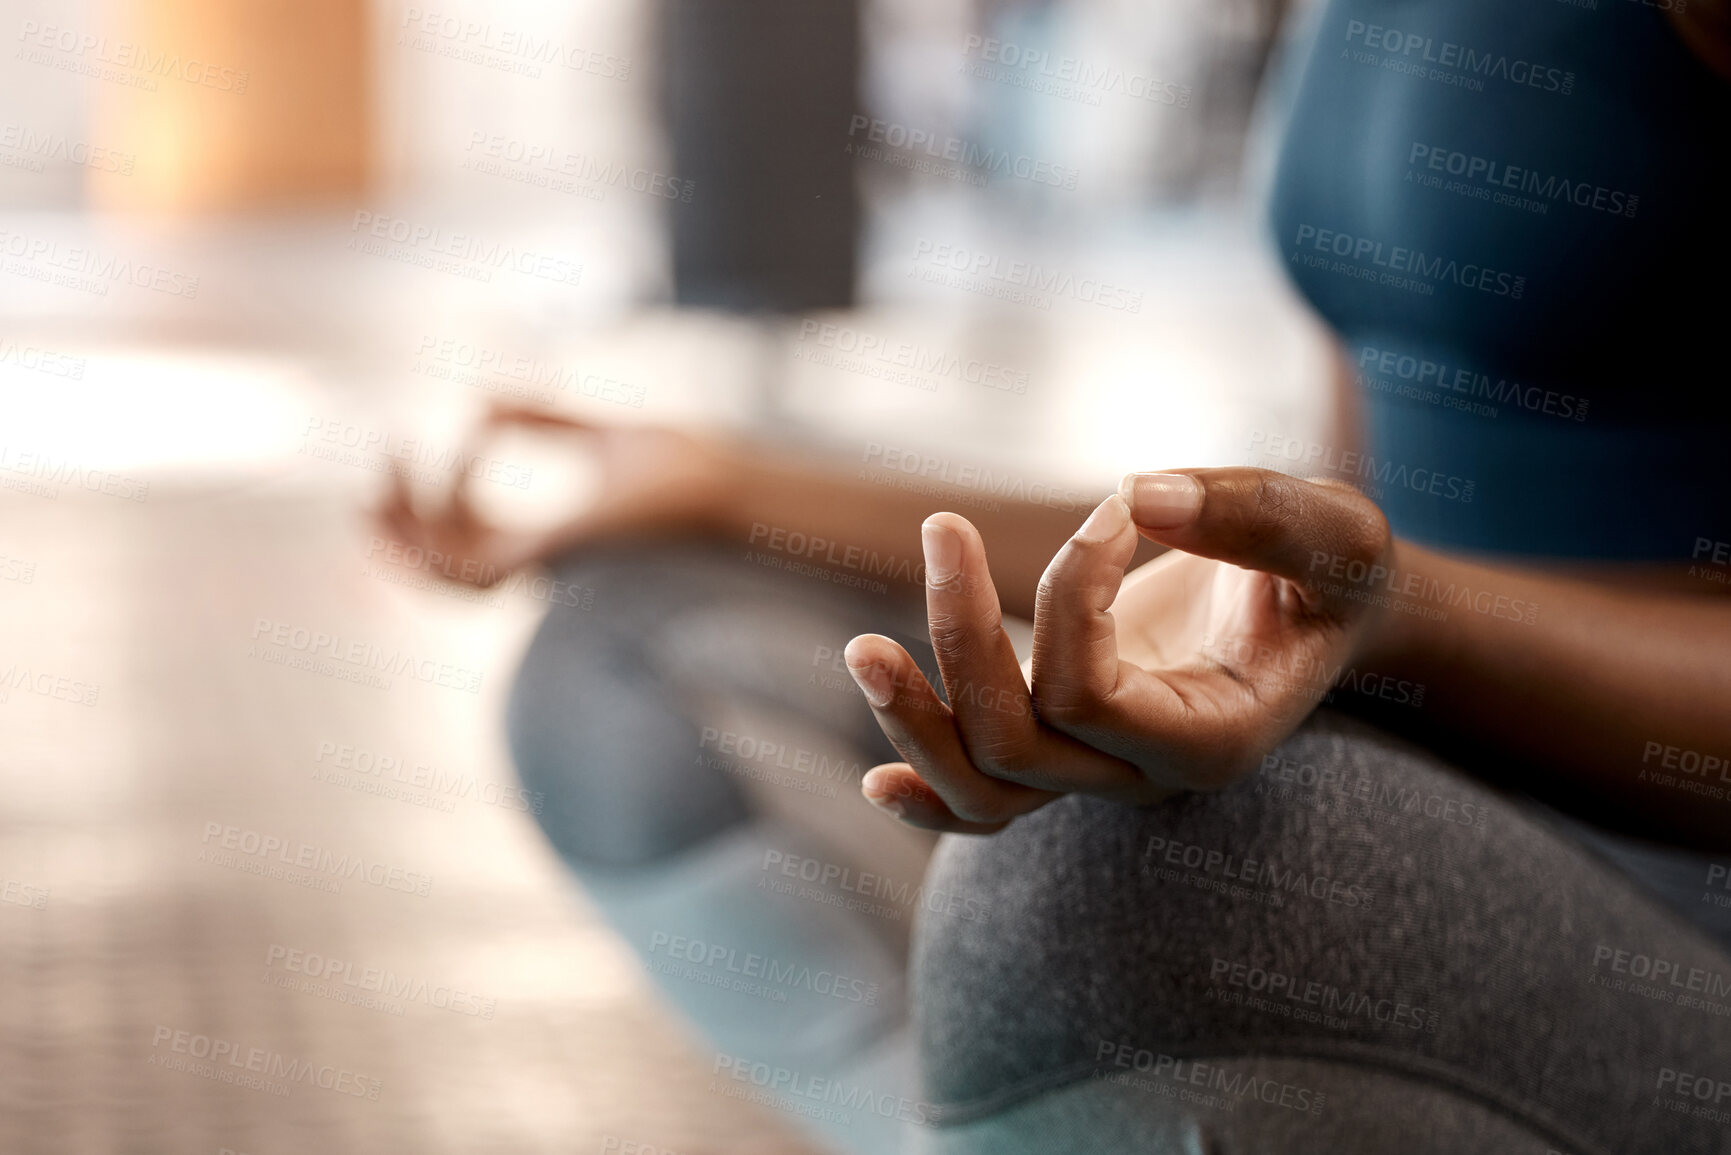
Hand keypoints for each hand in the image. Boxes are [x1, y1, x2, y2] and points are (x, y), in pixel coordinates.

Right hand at [371, 402, 738, 586]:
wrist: (714, 477)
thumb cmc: (674, 463)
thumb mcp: (590, 432)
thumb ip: (537, 420)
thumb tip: (480, 400)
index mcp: (542, 545)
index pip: (465, 542)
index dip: (440, 495)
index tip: (465, 422)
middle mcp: (532, 567)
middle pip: (434, 571)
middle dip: (391, 530)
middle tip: (373, 476)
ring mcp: (533, 571)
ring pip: (434, 577)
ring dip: (399, 526)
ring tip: (389, 462)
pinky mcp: (539, 564)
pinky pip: (461, 560)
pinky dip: (446, 504)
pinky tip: (463, 449)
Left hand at [842, 468, 1392, 832]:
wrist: (1329, 610)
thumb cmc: (1335, 570)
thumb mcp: (1331, 528)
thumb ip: (1252, 513)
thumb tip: (1137, 492)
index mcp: (1213, 740)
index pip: (1089, 693)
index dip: (1074, 592)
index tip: (1117, 505)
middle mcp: (1146, 773)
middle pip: (1015, 747)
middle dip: (962, 638)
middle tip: (944, 528)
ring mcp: (1100, 768)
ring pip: (984, 791)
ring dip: (914, 724)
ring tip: (859, 648)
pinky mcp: (1068, 744)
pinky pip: (988, 804)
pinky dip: (930, 797)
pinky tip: (874, 784)